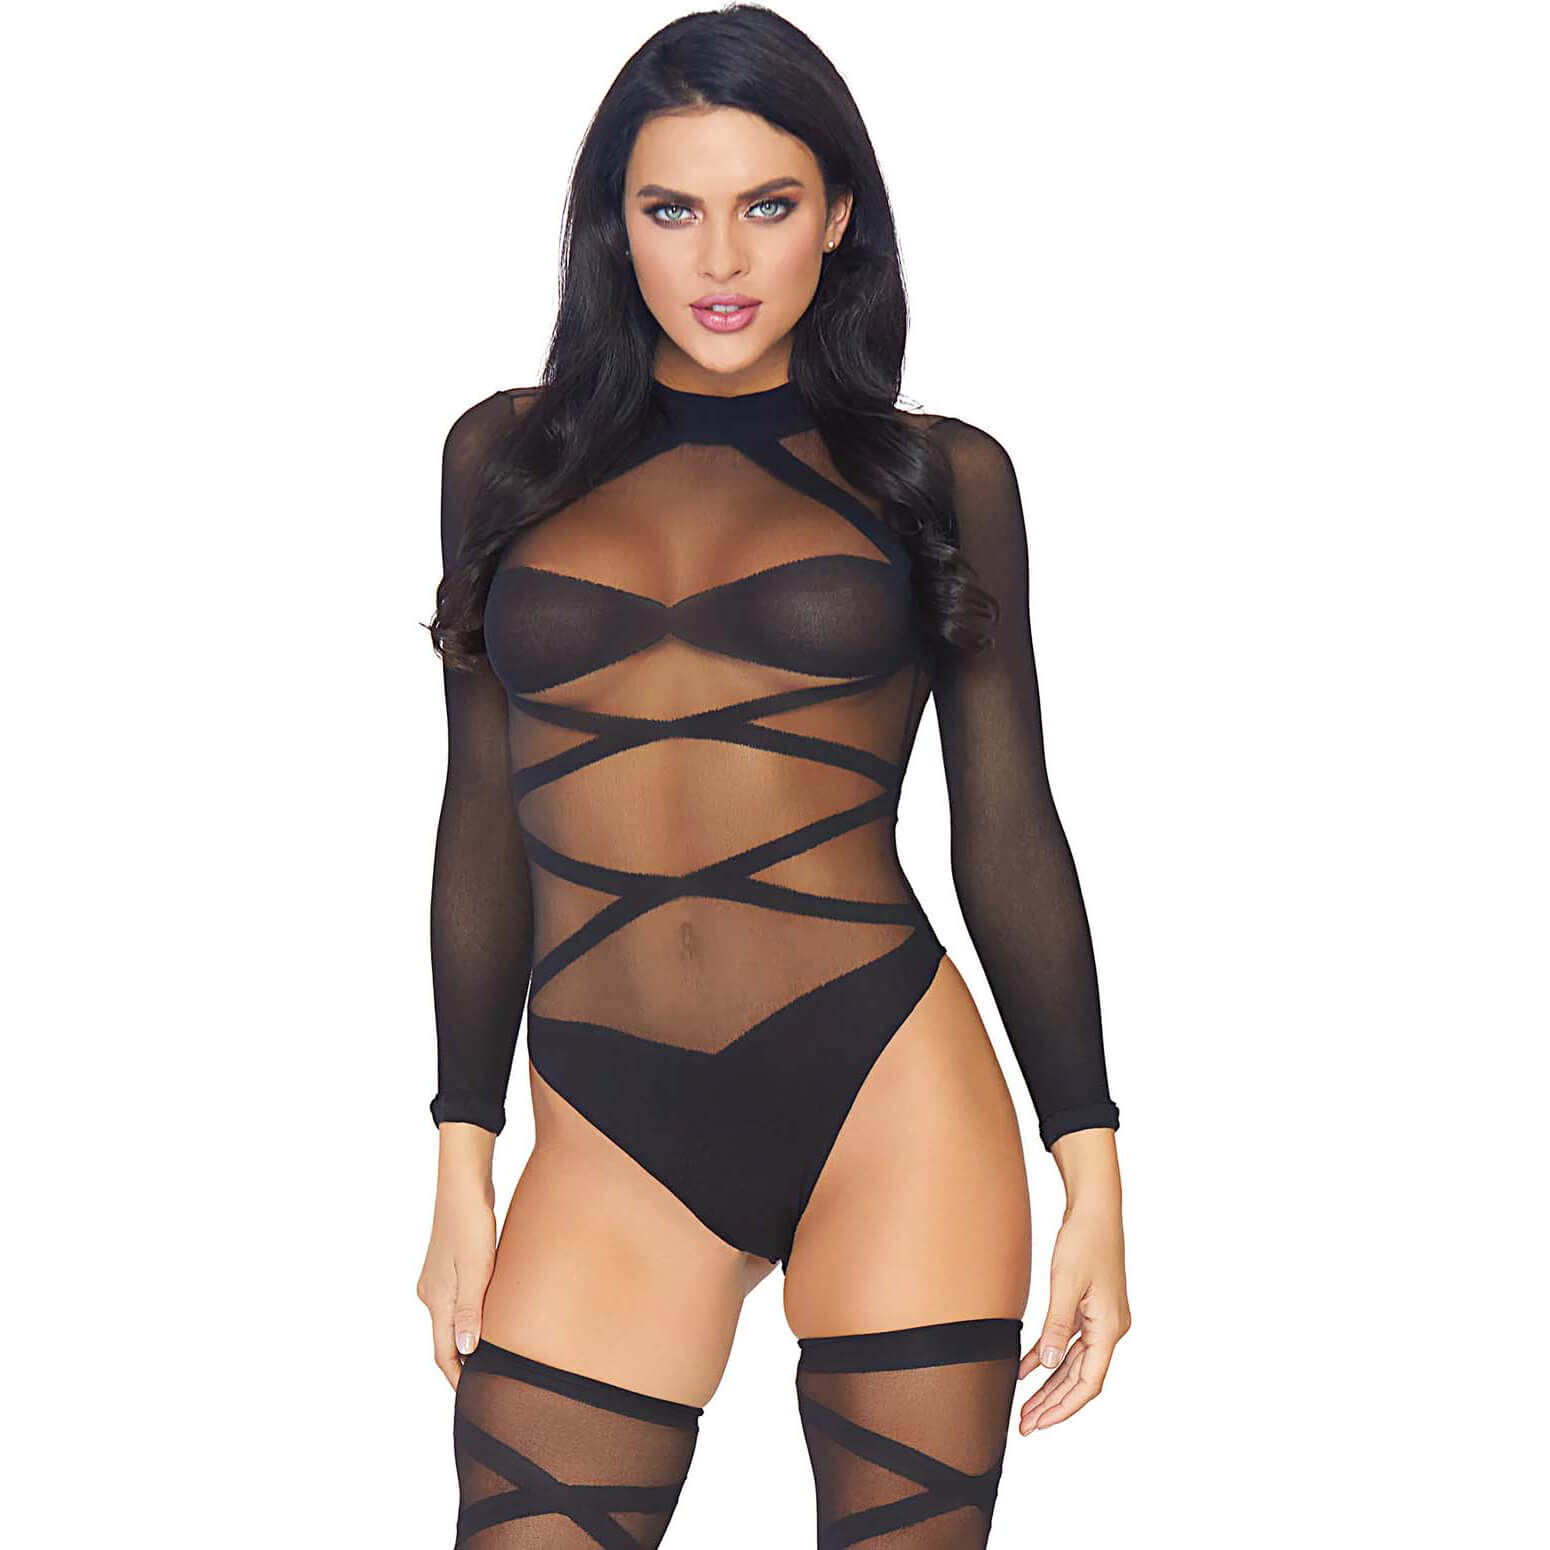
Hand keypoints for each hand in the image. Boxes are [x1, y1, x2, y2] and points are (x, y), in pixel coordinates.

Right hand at [417, 1167, 496, 1390]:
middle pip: (445, 1340)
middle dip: (463, 1362)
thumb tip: (466, 1351)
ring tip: (493, 1353)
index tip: (473, 1400)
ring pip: (451, 1320)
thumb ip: (470, 1311)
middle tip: (489, 1381)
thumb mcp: (476, 1269)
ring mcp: (437, 1279)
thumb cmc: (471, 1223)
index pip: (443, 1353)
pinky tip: (489, 1313)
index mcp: (436, 1300)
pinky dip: (470, 1315)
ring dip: (468, 1337)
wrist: (463, 1183)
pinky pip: (457, 1301)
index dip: (458, 1378)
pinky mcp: (448, 1265)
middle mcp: (431, 1293)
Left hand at [1018, 1190, 1129, 1431]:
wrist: (1094, 1208)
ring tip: (1025, 1407)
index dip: (1064, 1406)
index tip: (1041, 1423)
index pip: (1089, 1381)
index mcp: (1110, 1328)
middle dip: (1053, 1403)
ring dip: (1049, 1385)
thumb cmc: (1085, 1240)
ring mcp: (1099, 1319)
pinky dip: (1047, 1356)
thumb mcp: (1066, 1283)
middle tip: (1026, 1424)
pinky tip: (1025, 1370)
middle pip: (1080, 1377)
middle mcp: (1109, 1328)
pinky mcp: (1087, 1308)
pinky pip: (1066, 1342)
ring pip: (1072, 1363)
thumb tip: (1049, 1364)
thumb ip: (1057, 1325)